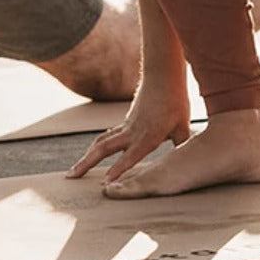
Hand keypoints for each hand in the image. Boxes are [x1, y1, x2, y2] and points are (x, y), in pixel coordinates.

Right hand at [66, 84, 191, 181]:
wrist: (162, 75)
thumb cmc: (175, 100)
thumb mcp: (183, 126)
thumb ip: (182, 145)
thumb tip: (189, 162)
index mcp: (147, 136)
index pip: (129, 157)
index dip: (118, 171)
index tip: (105, 184)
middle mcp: (132, 132)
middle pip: (103, 148)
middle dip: (86, 163)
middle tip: (70, 177)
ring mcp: (126, 125)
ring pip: (101, 142)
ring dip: (87, 156)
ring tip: (74, 171)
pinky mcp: (126, 121)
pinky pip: (107, 136)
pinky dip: (97, 147)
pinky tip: (93, 154)